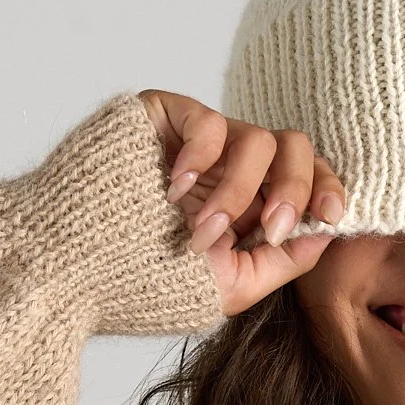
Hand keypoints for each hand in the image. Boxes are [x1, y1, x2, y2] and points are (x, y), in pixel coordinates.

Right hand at [138, 90, 344, 314]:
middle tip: (273, 229)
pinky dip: (200, 159)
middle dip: (294, 190)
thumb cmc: (144, 282)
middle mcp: (232, 168)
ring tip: (201, 230)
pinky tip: (174, 192)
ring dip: (239, 192)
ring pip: (257, 139)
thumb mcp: (228, 286)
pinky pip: (208, 121)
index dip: (326, 189)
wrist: (73, 269)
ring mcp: (201, 143)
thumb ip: (281, 263)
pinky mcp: (167, 118)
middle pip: (295, 148)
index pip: (307, 179)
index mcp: (252, 204)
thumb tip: (326, 233)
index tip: (331, 216)